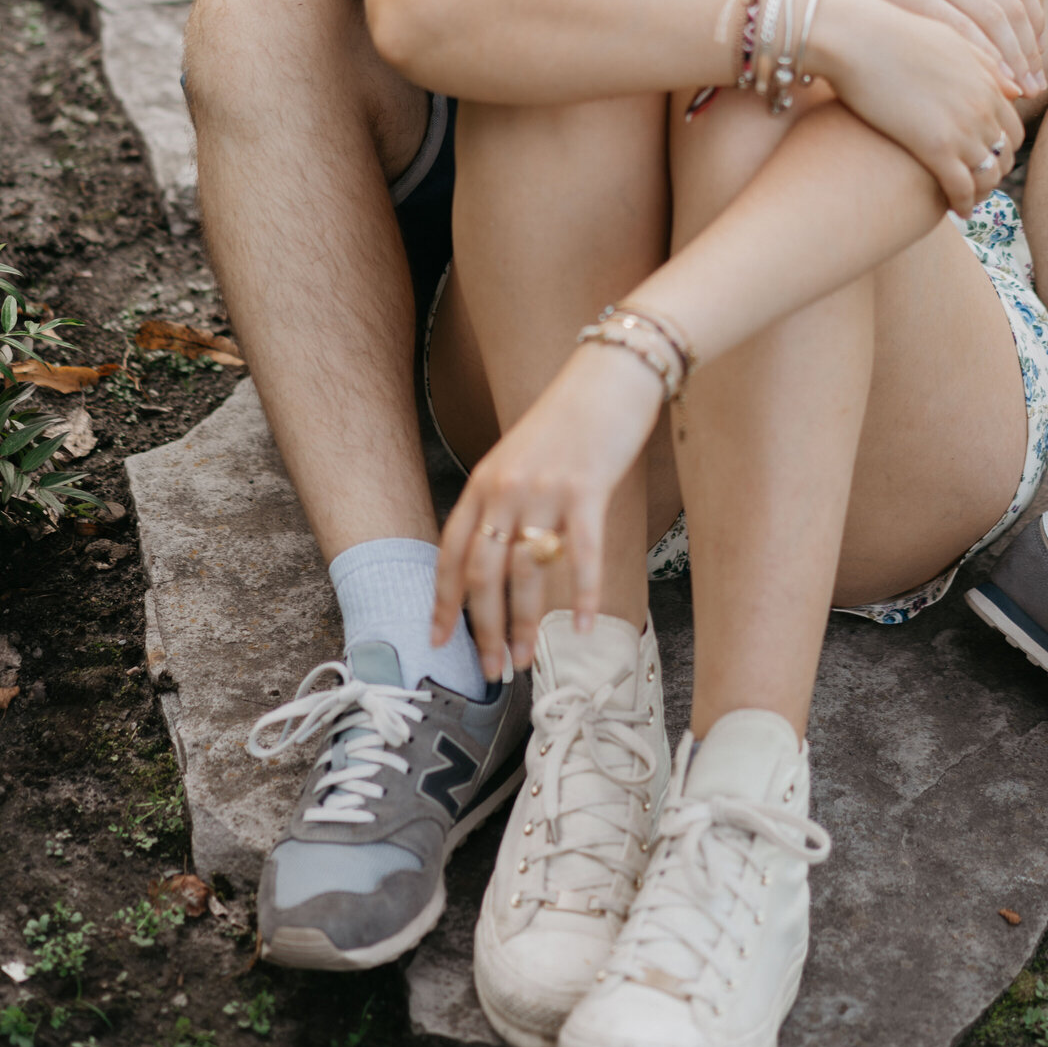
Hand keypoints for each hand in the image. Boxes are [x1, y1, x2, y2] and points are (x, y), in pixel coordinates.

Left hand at [431, 343, 662, 680]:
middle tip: (492, 670)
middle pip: (483, 574)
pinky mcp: (587, 491)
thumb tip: (499, 559)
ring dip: (524, 624)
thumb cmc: (568, 420)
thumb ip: (503, 503)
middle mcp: (505, 489)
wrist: (608, 376)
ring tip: (527, 659)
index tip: (439, 640)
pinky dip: (582, 596)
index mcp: (483, 482)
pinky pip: (581, 556)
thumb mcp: (518, 458)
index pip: (452, 553)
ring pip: (525, 574)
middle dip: (483, 630)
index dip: (444, 602)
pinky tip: (582, 625)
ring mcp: (544, 490)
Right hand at [811, 0, 1027, 214]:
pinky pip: (962, 188)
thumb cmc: (891, 34)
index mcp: (986, 80)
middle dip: (995, 173)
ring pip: (988, 175)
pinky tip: (956, 212)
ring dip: (981, 193)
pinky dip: (964, 203)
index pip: (1012, 127)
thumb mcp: (949, 41)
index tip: (985, 158)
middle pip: (1004, 154)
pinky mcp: (935, 148)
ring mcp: (962, 128)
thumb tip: (1013, 88)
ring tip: (967, 201)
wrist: (856, 38)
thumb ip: (984, 64)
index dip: (1002, 148)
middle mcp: (982, 106)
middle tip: (978, 185)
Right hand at [834, 0, 1047, 94]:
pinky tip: (992, 86)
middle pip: (1010, 10)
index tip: (1036, 52)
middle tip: (1036, 86)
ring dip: (1014, 63)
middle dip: (1029, 52)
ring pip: (993, 24)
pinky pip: (961, 34)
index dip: (1035, 22)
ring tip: (1021, 94)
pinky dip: (985, 61)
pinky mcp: (911, 2)